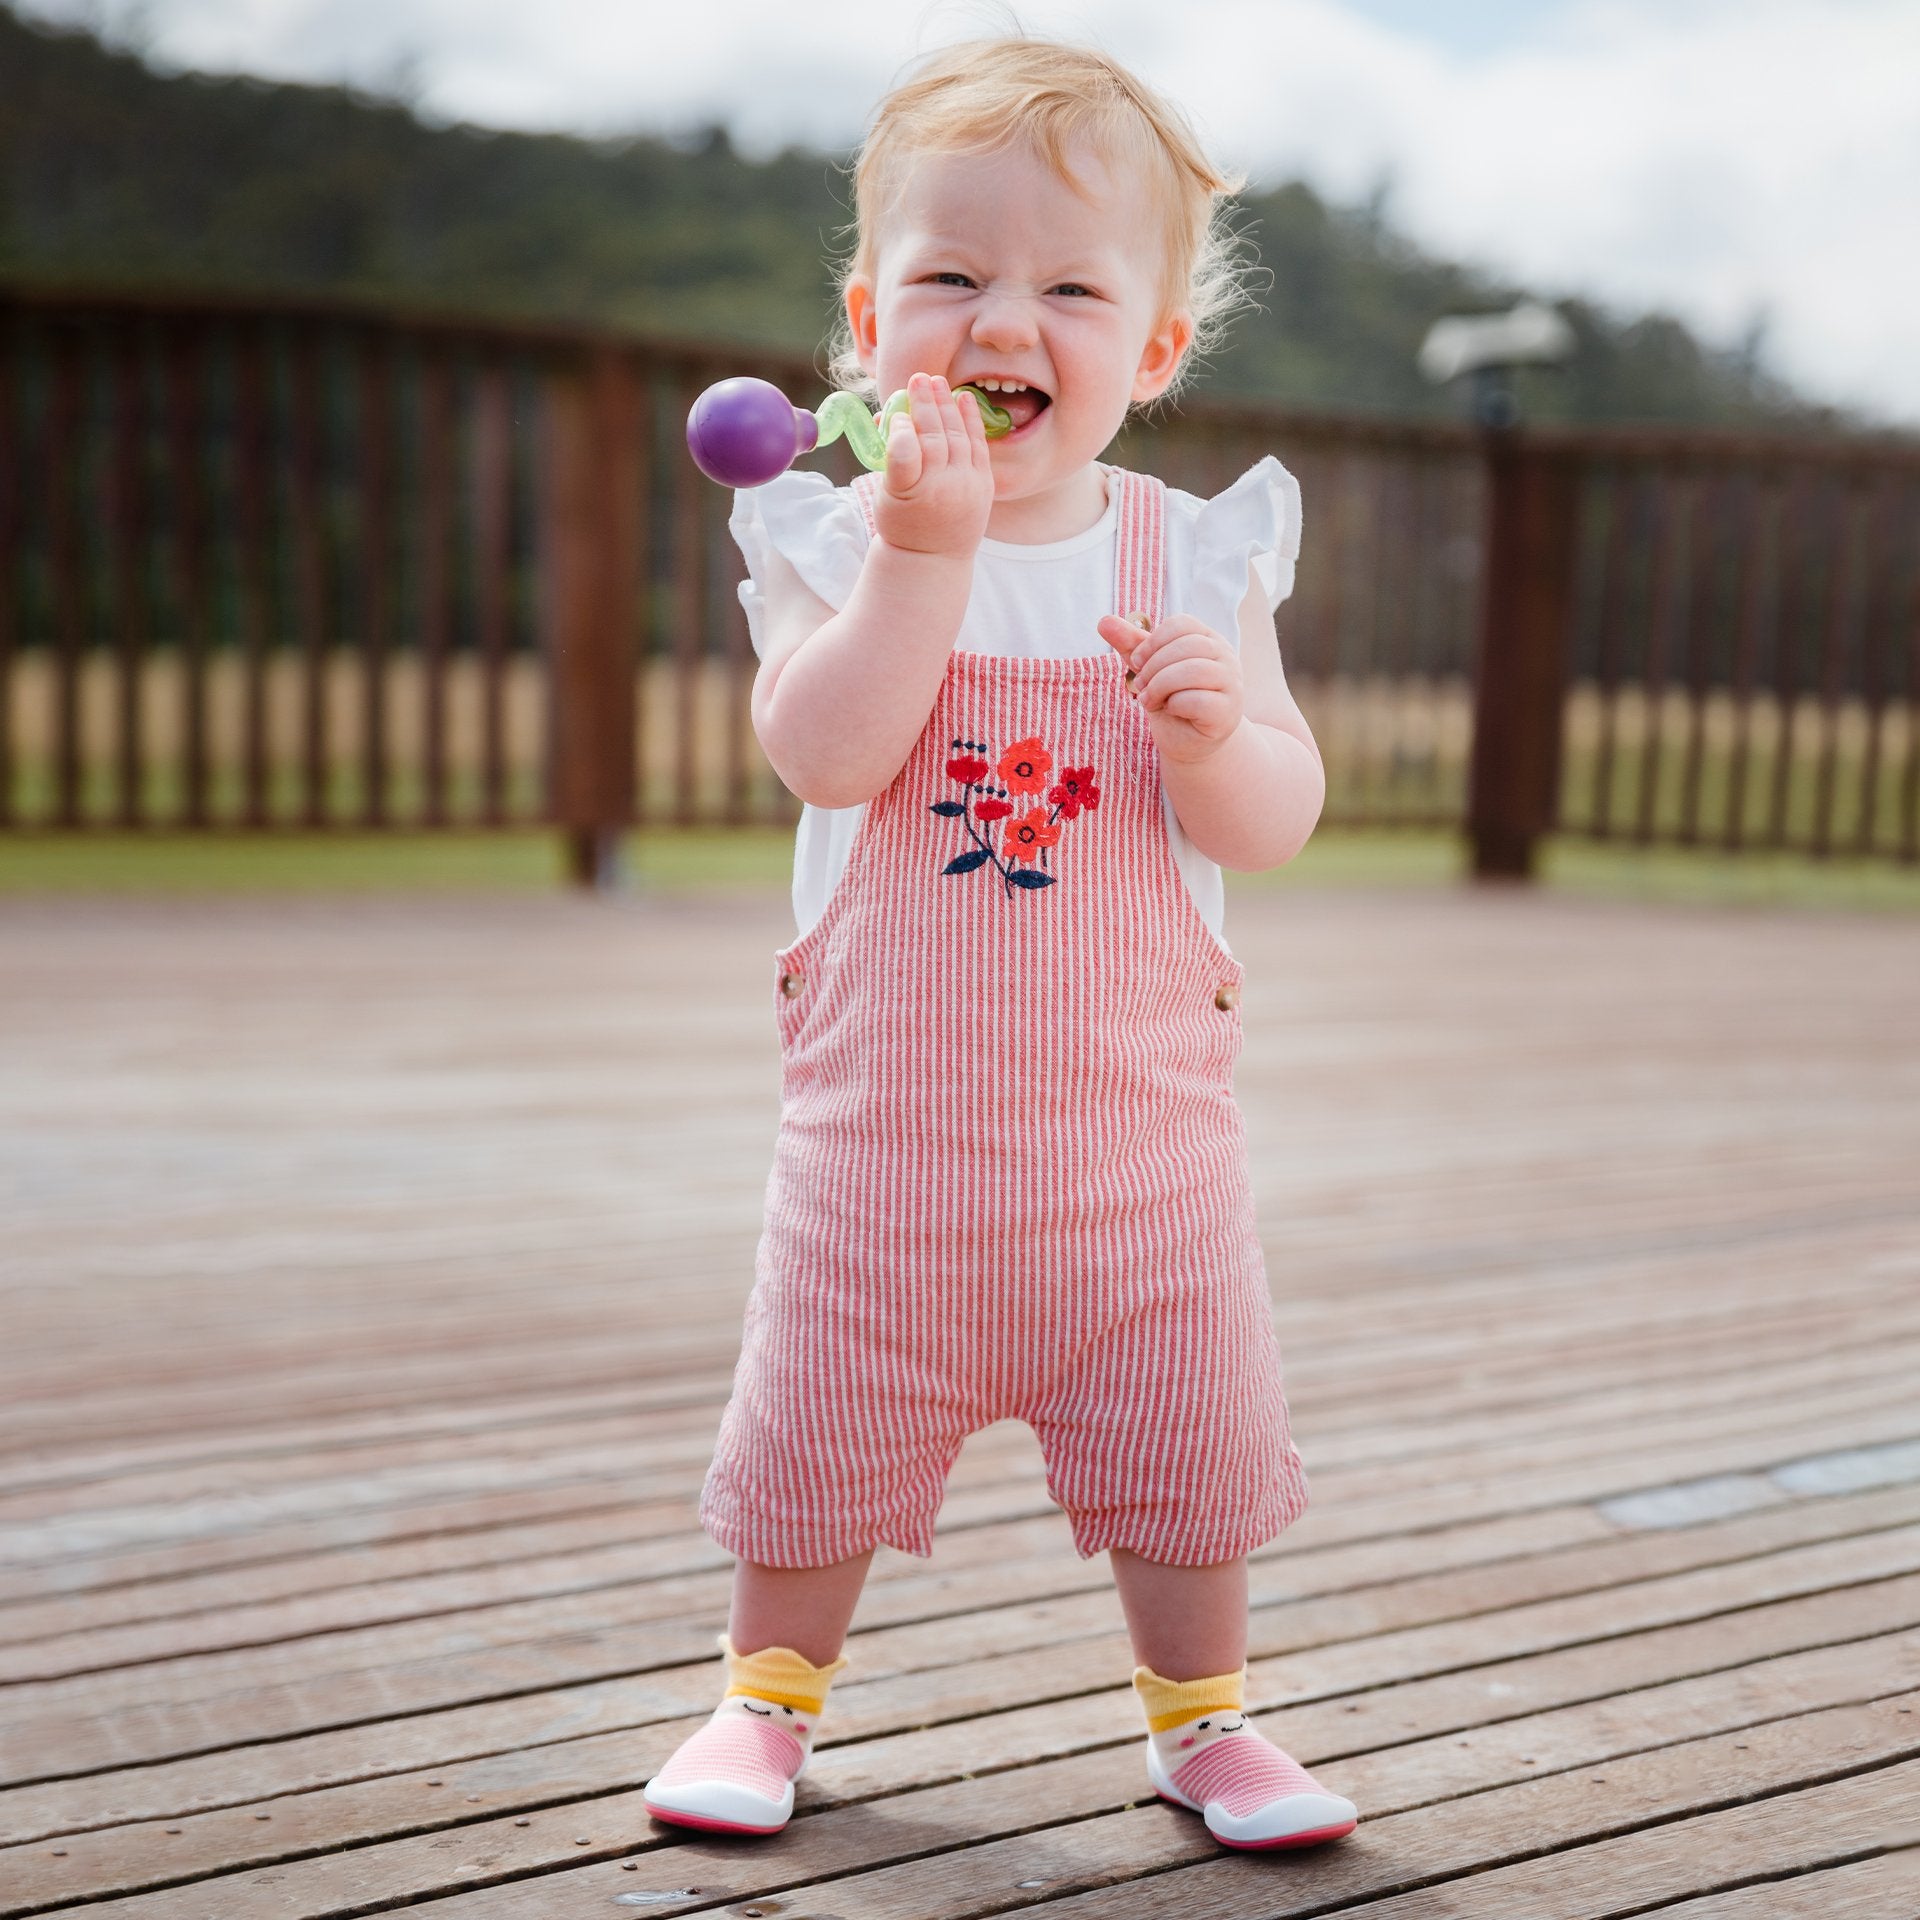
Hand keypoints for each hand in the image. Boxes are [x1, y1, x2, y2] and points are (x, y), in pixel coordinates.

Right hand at [874, 373, 993, 562]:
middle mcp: (941, 491)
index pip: (905, 455)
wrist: (933, 557)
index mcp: (909, 495)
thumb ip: (890, 456)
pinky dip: (971, 420)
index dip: (901, 431)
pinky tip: (963, 398)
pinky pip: (977, 445)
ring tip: (936, 382)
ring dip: (947, 406)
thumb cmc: (902, 520)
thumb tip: (887, 417)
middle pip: (933, 439)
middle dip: (926, 405)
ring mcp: (966, 487)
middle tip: (918, 378)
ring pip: (956, 437)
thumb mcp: (885, 493)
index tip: (894, 415)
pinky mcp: (985, 485)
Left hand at [1096, 613, 1244, 763]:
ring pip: (1194, 671)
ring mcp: (1231, 684)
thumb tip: (1103, 621)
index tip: (1136, 662)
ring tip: (1148, 700)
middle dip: (1153, 666)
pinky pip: (1199, 700)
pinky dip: (1175, 704)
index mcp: (1209, 640)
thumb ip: (1131, 645)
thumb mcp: (1150, 670)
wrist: (1190, 743)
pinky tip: (1170, 710)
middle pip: (1188, 646)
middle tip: (1139, 686)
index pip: (1181, 624)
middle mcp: (1226, 657)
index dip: (1152, 642)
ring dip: (1161, 685)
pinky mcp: (1227, 712)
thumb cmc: (1172, 701)